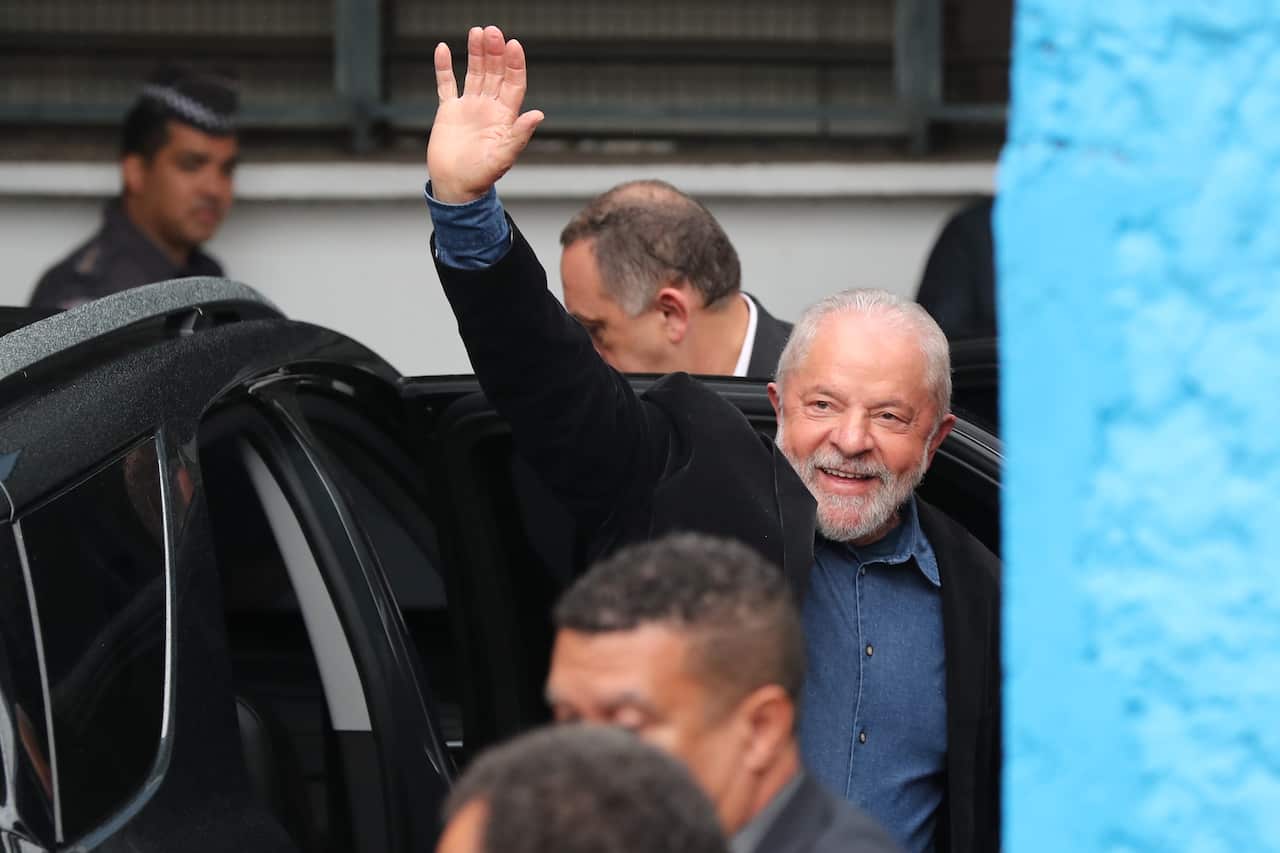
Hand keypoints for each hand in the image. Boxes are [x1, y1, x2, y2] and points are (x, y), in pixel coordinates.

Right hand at [428, 26, 544, 203]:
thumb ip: (520, 135)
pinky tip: (442, 48)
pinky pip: (446, 84)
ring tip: (477, 32)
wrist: (455, 187)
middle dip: (494, 52)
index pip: (514, 84)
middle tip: (492, 31)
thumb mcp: (503, 156)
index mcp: (505, 117)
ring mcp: (469, 107)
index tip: (513, 45)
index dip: (514, 64)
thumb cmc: (481, 177)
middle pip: (495, 73)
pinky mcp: (449, 111)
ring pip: (474, 73)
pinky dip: (444, 67)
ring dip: (476, 53)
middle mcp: (489, 108)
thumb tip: (538, 114)